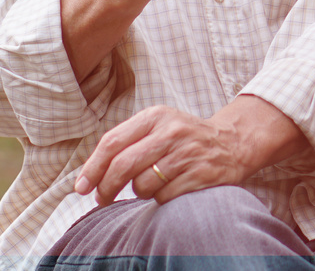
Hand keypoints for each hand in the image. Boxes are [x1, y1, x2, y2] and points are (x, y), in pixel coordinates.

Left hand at [73, 105, 250, 204]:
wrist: (232, 143)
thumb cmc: (185, 138)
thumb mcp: (159, 126)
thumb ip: (127, 142)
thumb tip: (90, 175)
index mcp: (155, 116)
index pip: (112, 142)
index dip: (92, 168)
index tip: (82, 187)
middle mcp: (171, 132)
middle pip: (123, 166)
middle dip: (106, 187)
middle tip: (102, 198)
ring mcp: (187, 154)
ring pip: (142, 184)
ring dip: (139, 192)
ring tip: (152, 183)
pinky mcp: (200, 175)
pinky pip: (164, 196)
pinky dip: (160, 198)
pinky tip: (170, 187)